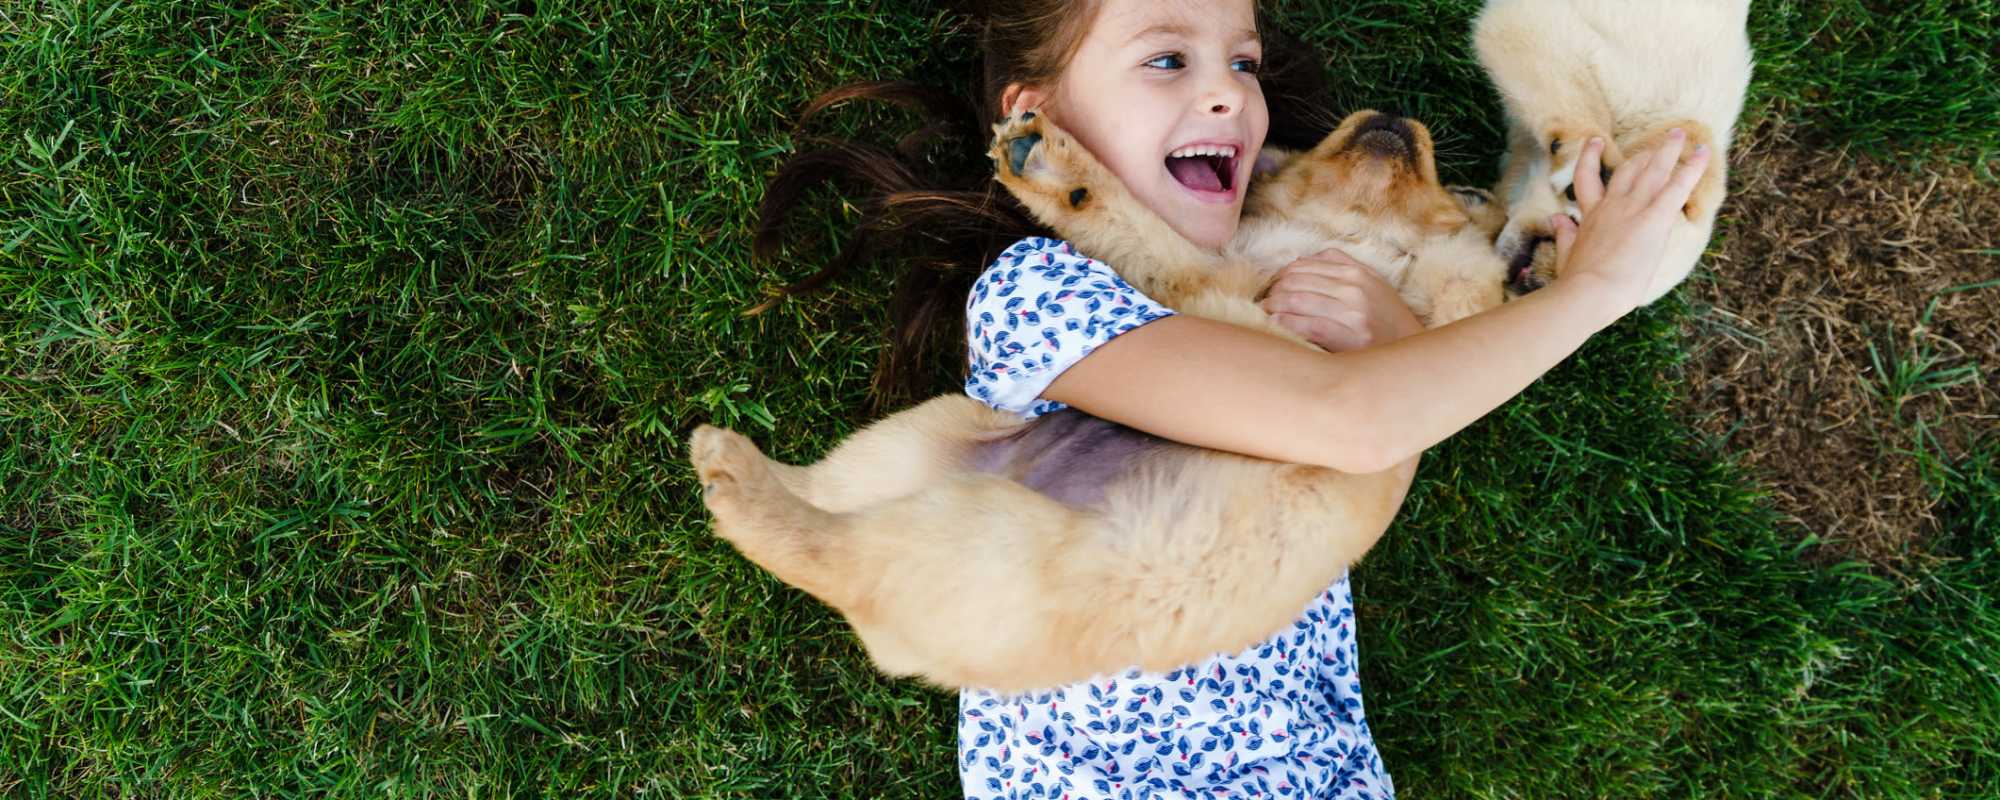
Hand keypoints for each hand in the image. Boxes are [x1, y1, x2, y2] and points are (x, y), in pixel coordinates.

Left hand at [1260, 248, 1422, 351]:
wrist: (1411, 350)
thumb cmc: (1386, 320)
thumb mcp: (1371, 283)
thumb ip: (1341, 266)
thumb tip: (1301, 260)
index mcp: (1356, 272)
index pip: (1303, 265)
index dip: (1280, 276)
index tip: (1272, 289)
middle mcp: (1354, 288)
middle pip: (1295, 281)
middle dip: (1273, 292)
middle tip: (1264, 304)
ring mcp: (1353, 312)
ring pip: (1296, 299)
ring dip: (1273, 307)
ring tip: (1266, 315)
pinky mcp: (1351, 336)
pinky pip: (1306, 325)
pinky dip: (1285, 324)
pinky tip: (1276, 327)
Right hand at [1550, 129, 1712, 313]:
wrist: (1589, 292)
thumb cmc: (1576, 281)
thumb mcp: (1566, 253)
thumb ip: (1564, 233)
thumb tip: (1555, 218)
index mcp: (1591, 216)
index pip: (1588, 178)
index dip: (1590, 157)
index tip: (1594, 140)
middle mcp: (1613, 205)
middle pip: (1628, 169)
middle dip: (1641, 155)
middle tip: (1653, 143)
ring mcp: (1634, 209)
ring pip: (1654, 170)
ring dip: (1667, 150)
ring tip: (1679, 134)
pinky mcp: (1655, 218)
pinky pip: (1678, 187)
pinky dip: (1692, 168)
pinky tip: (1702, 152)